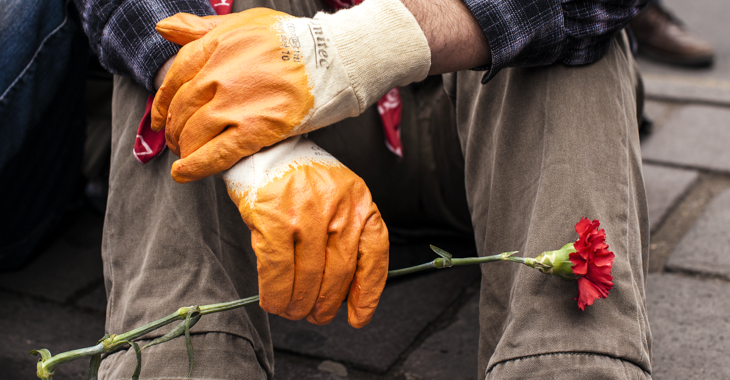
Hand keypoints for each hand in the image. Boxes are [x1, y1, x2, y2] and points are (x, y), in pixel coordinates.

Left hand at [152, 0, 429, 182]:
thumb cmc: (294, 39)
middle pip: (181, 109)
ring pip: (194, 133)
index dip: (163, 102)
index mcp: (215, 46)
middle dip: (173, 129)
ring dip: (184, 148)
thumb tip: (163, 28)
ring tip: (185, 156)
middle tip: (176, 140)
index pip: (174, 78)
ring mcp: (236, 104)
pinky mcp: (256, 130)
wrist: (335, 57)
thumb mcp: (244, 22)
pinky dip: (196, 166)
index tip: (161, 117)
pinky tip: (184, 173)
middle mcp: (219, 75)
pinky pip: (217, 153)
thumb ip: (201, 27)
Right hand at [222, 136, 388, 327]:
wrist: (266, 148)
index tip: (359, 317)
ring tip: (293, 311)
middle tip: (314, 315)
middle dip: (325, 305)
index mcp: (360, 201)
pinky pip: (278, 272)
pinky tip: (274, 301)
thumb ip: (345, 236)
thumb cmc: (302, 181)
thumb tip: (344, 292)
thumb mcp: (338, 199)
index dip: (368, 293)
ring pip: (308, 278)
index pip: (374, 255)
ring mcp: (306, 214)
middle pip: (338, 274)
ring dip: (299, 305)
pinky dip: (275, 294)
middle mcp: (338, 207)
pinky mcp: (273, 220)